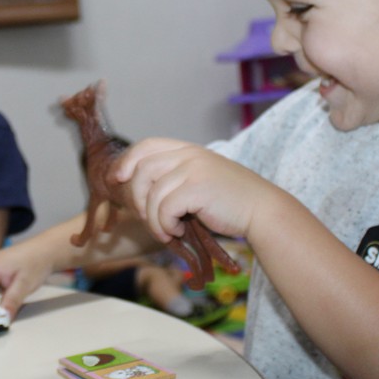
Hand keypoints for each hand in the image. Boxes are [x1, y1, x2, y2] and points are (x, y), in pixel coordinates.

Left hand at [111, 138, 267, 246]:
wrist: (261, 210)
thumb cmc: (229, 202)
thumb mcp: (199, 181)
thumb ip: (173, 178)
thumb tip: (135, 190)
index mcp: (188, 150)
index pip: (147, 146)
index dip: (126, 161)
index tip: (117, 179)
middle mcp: (189, 155)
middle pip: (142, 170)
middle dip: (137, 198)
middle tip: (147, 217)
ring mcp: (193, 169)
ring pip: (152, 194)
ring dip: (153, 220)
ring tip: (166, 232)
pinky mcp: (197, 188)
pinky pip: (164, 209)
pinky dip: (165, 225)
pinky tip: (177, 232)